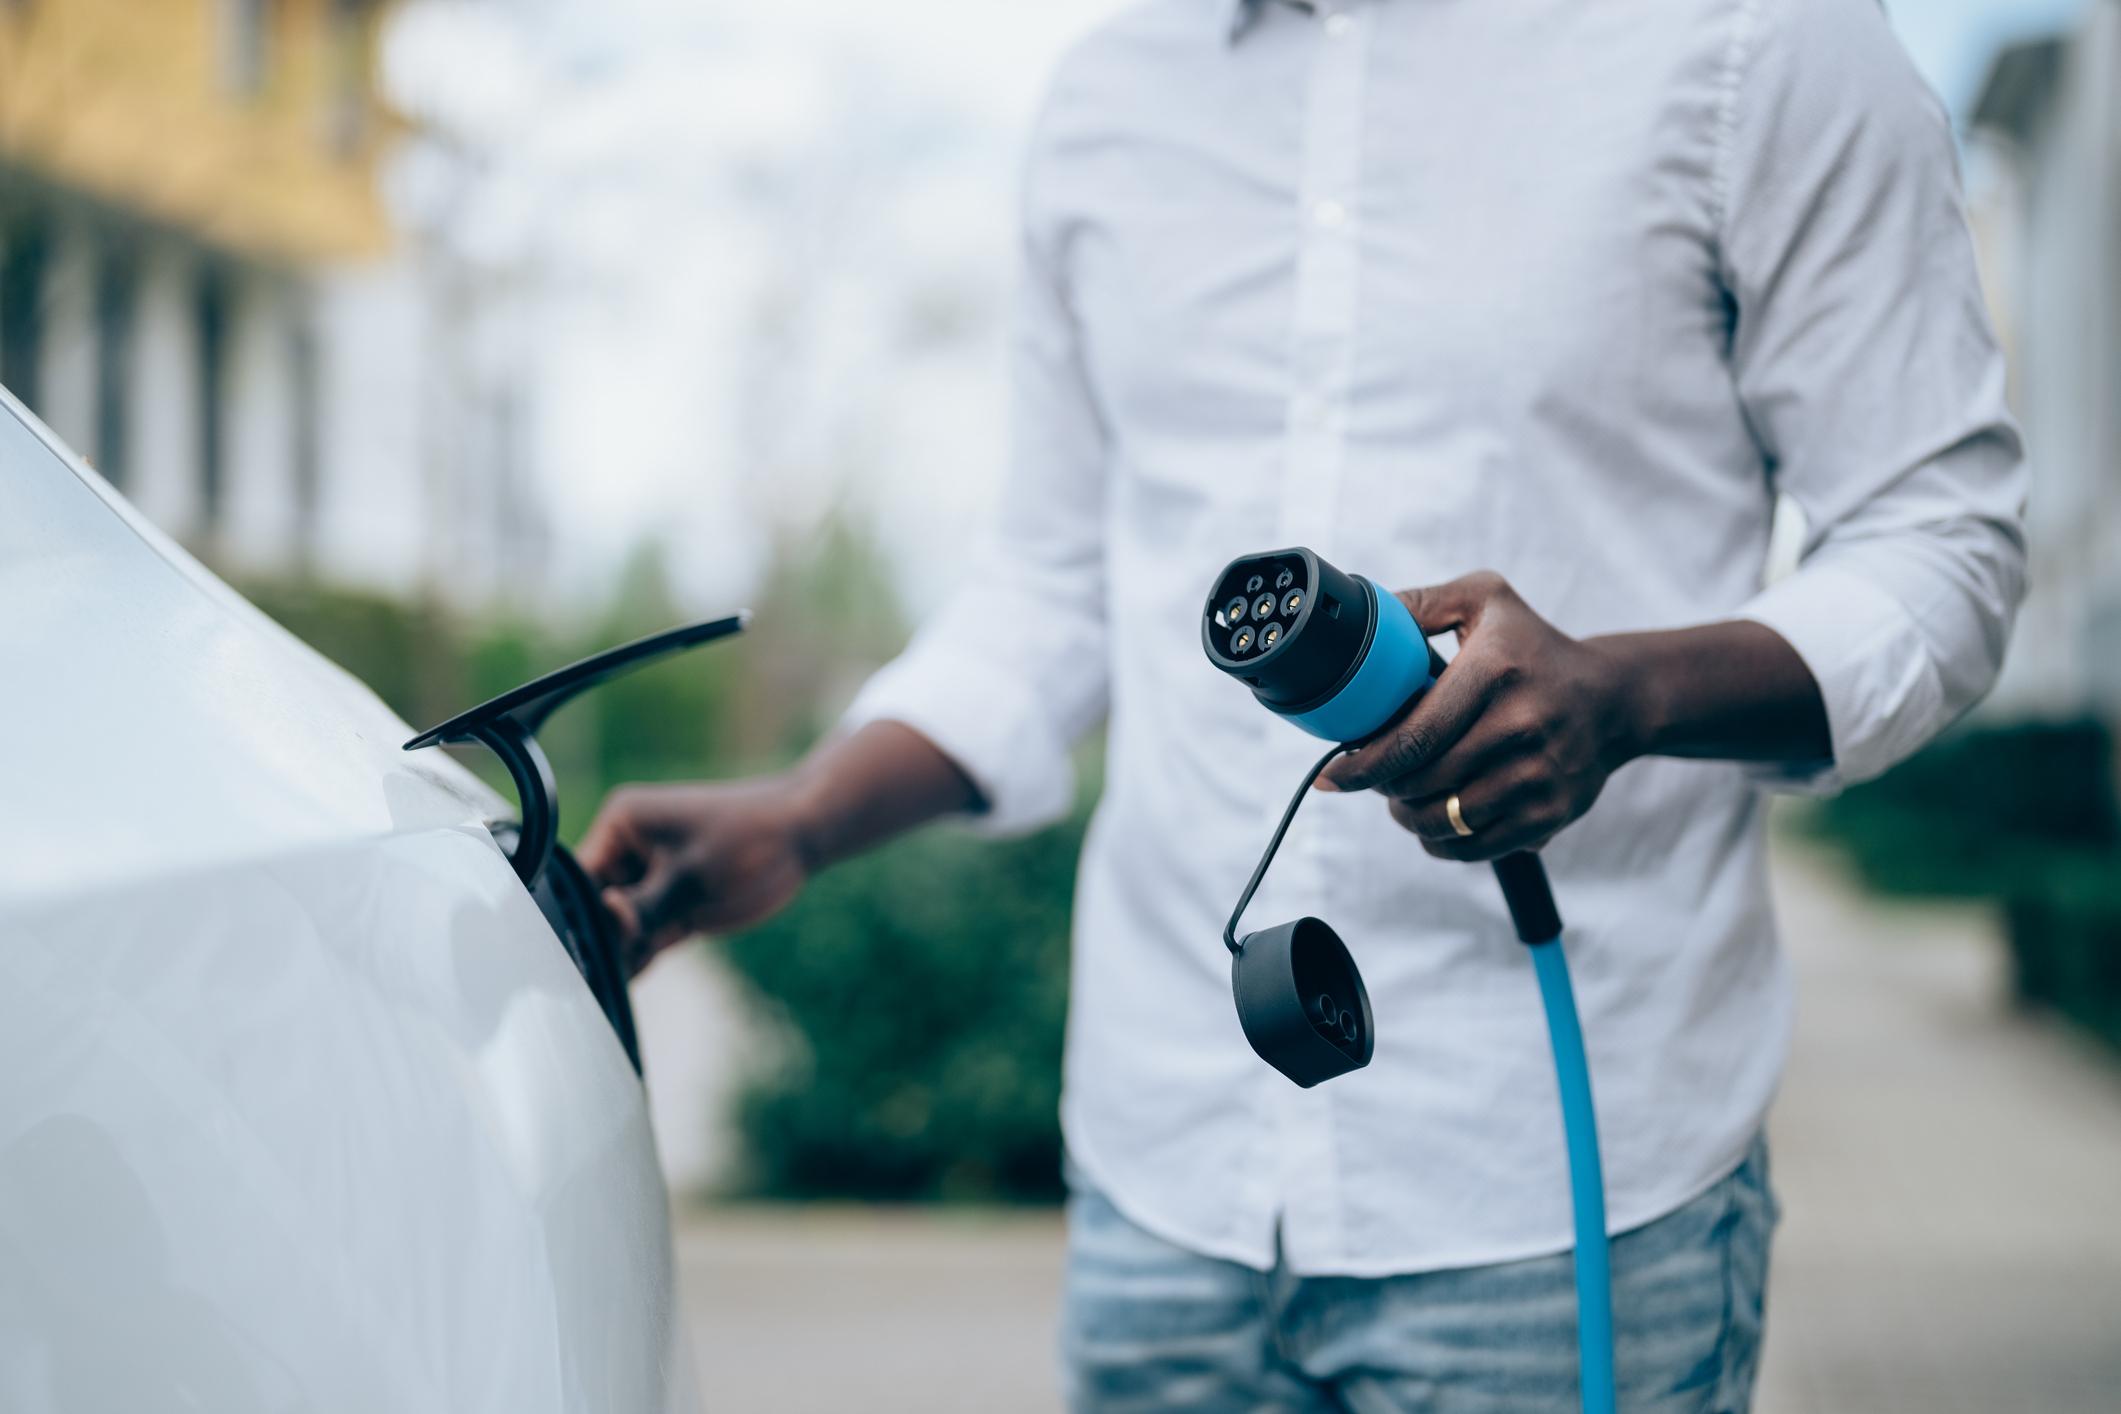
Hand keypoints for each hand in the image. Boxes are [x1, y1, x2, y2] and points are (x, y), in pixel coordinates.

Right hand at [577, 777, 818, 967]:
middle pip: (595, 906)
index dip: (577, 918)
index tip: (573, 959)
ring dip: (618, 955)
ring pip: (620, 927)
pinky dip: (640, 958)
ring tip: (605, 987)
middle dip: (599, 940)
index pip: (581, 879)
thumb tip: (600, 927)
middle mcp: (629, 849)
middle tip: (591, 980)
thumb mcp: (688, 880)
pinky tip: (627, 984)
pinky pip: (645, 936)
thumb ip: (641, 910)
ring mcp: (651, 878)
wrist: (803, 835)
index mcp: (622, 823)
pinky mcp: (675, 904)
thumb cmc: (747, 840)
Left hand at [1318, 572, 1642, 861]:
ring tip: (1403, 799)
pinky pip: (1477, 847)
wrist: (1614, 699)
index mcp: (1496, 669)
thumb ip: (1422, 603)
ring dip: (1409, 817)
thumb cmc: (1534, 648)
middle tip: (1372, 778)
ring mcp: (1540, 773)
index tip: (1333, 773)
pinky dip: (1442, 844)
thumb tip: (1361, 620)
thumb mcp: (1486, 601)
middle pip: (1423, 781)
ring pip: (1445, 820)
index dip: (1365, 762)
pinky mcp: (1552, 812)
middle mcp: (1522, 723)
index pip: (1414, 734)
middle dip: (1383, 787)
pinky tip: (1434, 823)